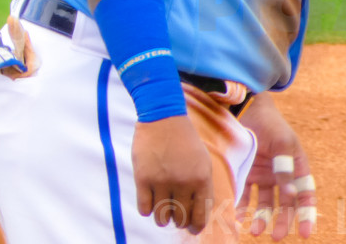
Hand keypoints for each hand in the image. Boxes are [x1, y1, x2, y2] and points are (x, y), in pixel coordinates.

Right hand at [132, 115, 213, 234]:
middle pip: (180, 219)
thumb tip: (198, 216)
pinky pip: (144, 209)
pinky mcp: (143, 178)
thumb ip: (202, 188)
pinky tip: (149, 199)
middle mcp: (183, 182)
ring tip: (162, 209)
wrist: (163, 117)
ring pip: (161, 218)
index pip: (200, 216)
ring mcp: (162, 181)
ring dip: (162, 217)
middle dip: (178, 220)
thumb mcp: (202, 162)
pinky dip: (147, 209)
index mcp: (202, 178)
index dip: (195, 227)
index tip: (191, 229)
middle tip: (175, 216)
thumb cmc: (184, 141)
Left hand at [237, 93, 316, 238]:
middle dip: (282, 221)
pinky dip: (242, 207)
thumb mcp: (282, 144)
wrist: (246, 109)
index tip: (305, 234)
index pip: (305, 195)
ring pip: (265, 204)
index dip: (307, 214)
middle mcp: (282, 175)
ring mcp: (264, 175)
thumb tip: (291, 195)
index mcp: (297, 167)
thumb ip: (286, 170)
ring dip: (262, 218)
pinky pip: (245, 195)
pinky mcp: (247, 173)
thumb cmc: (271, 124)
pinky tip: (238, 217)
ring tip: (255, 231)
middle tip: (276, 237)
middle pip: (286, 204)